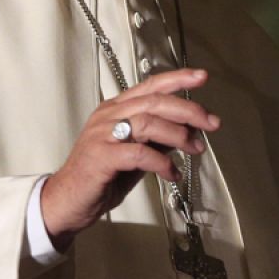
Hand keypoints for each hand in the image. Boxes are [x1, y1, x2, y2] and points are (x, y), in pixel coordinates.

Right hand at [39, 67, 219, 249]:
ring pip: (148, 122)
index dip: (177, 79)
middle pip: (154, 102)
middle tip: (211, 123)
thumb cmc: (102, 177)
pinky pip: (138, 153)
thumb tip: (188, 130)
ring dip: (178, 135)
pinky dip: (161, 162)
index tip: (202, 77)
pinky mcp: (100, 157)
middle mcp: (108, 116)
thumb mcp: (137, 154)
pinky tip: (172, 174)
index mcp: (116, 109)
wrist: (67, 201)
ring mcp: (102, 135)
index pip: (150, 85)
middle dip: (188, 110)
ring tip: (195, 149)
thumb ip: (158, 139)